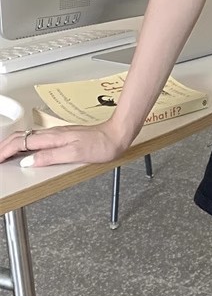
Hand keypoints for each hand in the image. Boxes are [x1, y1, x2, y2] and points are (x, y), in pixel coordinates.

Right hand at [0, 120, 130, 168]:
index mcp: (52, 138)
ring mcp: (57, 135)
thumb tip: (28, 161)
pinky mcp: (64, 137)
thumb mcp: (75, 154)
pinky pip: (37, 139)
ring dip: (12, 144)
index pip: (20, 143)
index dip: (4, 151)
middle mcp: (52, 134)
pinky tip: (27, 149)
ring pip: (27, 137)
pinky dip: (25, 144)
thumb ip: (50, 157)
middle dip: (3, 146)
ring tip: (4, 154)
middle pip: (20, 137)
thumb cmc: (102, 145)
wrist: (117, 135)